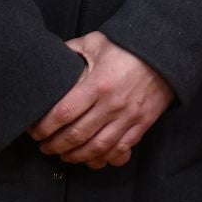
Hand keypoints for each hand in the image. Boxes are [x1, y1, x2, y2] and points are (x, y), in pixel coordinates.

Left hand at [29, 31, 174, 168]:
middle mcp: (112, 104)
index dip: (45, 127)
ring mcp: (128, 116)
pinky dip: (104, 158)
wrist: (166, 53)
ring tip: (64, 155)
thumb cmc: (127, 47)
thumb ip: (72, 49)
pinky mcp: (142, 124)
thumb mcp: (97, 42)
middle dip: (55, 145)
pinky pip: (120, 149)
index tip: (35, 131)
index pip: (64, 113)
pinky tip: (91, 159)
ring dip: (76, 156)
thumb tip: (52, 55)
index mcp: (98, 83)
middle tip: (44, 147)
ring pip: (97, 147)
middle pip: (77, 135)